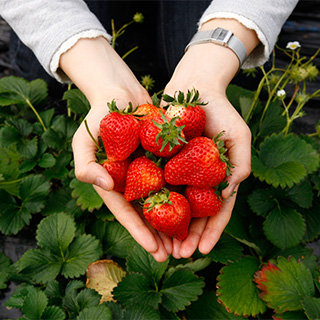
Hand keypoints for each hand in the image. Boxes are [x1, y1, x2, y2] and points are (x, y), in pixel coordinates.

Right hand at [60, 38, 172, 261]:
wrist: (121, 93)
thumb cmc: (99, 117)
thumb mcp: (83, 141)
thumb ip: (86, 166)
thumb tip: (107, 188)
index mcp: (114, 183)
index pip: (127, 213)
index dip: (139, 232)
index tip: (155, 250)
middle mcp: (132, 181)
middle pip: (147, 213)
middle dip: (159, 235)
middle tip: (175, 255)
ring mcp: (148, 170)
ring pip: (163, 200)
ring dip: (174, 221)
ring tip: (188, 240)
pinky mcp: (163, 158)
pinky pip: (175, 178)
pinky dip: (183, 193)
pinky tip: (197, 208)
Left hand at [163, 39, 251, 258]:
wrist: (193, 86)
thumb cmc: (220, 110)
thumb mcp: (239, 136)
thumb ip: (240, 165)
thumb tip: (227, 195)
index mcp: (217, 178)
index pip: (216, 211)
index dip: (211, 232)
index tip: (203, 251)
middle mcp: (196, 178)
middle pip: (192, 214)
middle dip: (187, 236)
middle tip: (177, 255)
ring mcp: (178, 171)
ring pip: (172, 204)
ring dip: (168, 227)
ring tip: (161, 246)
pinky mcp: (160, 161)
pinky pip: (155, 184)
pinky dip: (151, 201)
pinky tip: (144, 218)